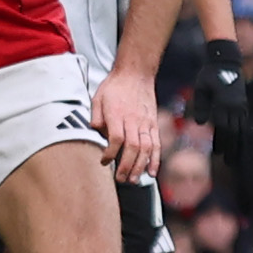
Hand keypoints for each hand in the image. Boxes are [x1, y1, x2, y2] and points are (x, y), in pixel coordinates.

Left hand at [94, 66, 161, 181]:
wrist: (135, 73)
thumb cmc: (115, 86)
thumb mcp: (97, 97)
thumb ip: (96, 117)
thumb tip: (95, 132)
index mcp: (117, 113)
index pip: (116, 138)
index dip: (111, 153)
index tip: (104, 161)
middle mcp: (133, 119)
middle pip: (133, 146)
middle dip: (127, 166)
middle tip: (121, 179)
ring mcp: (146, 122)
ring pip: (146, 148)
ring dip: (140, 166)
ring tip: (134, 180)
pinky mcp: (153, 124)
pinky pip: (156, 143)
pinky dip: (155, 159)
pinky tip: (152, 172)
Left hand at [191, 37, 247, 176]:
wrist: (226, 61)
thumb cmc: (209, 74)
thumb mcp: (200, 88)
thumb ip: (200, 105)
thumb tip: (199, 124)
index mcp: (224, 102)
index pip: (222, 127)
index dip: (220, 141)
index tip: (217, 154)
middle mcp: (235, 105)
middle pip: (233, 131)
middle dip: (231, 148)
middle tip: (229, 163)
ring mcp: (241, 105)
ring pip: (240, 129)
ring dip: (238, 144)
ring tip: (235, 157)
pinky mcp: (243, 103)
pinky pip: (243, 123)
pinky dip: (241, 134)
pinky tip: (239, 143)